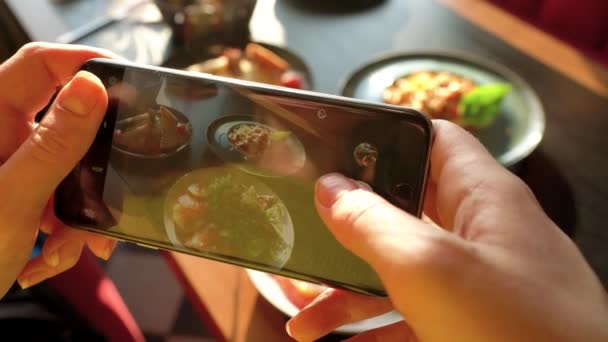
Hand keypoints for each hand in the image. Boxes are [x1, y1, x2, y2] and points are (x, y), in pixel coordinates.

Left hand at [0, 43, 120, 297]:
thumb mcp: (14, 199)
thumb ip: (55, 144)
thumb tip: (92, 88)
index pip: (42, 65)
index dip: (85, 64)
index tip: (128, 84)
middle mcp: (2, 136)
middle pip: (70, 122)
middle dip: (96, 164)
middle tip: (117, 186)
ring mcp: (15, 166)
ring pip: (74, 167)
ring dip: (86, 207)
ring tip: (79, 244)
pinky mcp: (25, 193)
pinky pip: (65, 196)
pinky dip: (72, 227)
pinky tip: (59, 254)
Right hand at [286, 120, 607, 340]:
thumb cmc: (511, 329)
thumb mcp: (427, 267)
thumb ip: (372, 223)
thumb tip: (330, 187)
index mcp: (482, 196)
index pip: (433, 140)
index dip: (386, 138)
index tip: (333, 153)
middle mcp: (482, 232)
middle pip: (405, 211)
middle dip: (350, 227)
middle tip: (303, 236)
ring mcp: (480, 282)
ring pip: (404, 270)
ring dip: (351, 290)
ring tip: (303, 318)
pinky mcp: (475, 323)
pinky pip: (417, 313)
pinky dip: (378, 326)